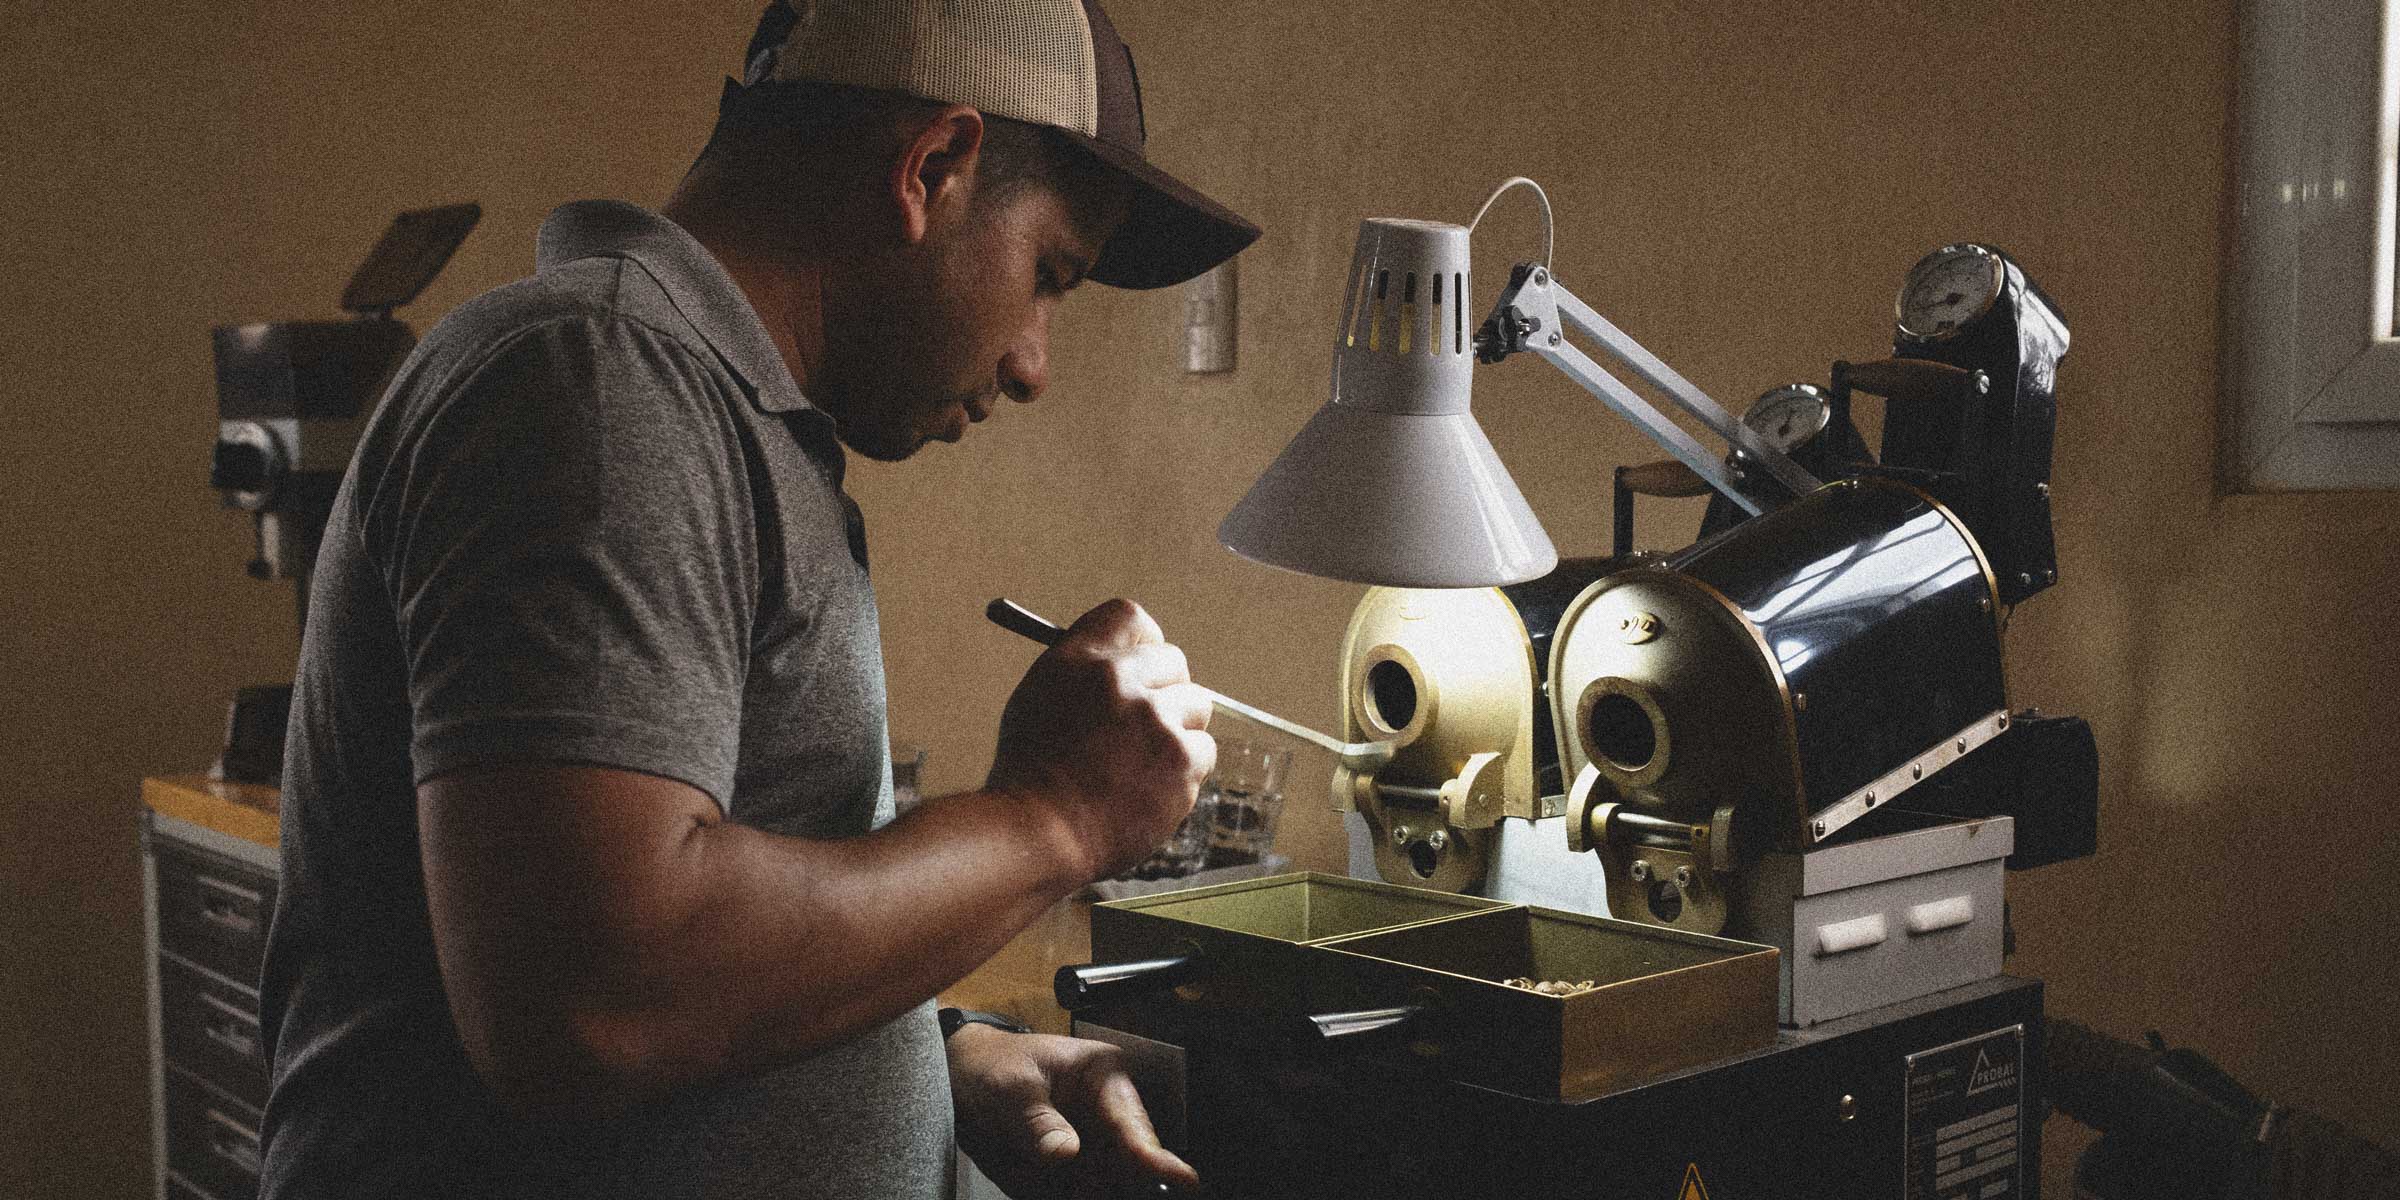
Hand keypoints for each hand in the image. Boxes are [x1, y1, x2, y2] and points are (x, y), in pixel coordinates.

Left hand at [949, 1025, 1198, 1197]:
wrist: (961, 1080)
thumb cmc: (992, 1067)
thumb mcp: (1011, 1088)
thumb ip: (1038, 1122)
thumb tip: (1067, 1153)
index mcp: (1104, 1077)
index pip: (1133, 1123)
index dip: (1155, 1157)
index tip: (1183, 1181)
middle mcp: (1108, 1115)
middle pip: (1129, 1165)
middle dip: (1113, 1183)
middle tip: (1081, 1186)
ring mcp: (1093, 1148)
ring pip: (1105, 1186)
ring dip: (1079, 1189)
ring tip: (1050, 1174)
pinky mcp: (1073, 1173)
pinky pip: (1077, 1194)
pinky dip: (1062, 1193)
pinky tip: (1038, 1179)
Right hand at [988, 599, 1215, 880]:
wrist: (1039, 837)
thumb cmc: (1030, 776)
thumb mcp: (1038, 700)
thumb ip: (1082, 672)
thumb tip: (1124, 661)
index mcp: (1079, 659)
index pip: (1129, 617)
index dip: (1141, 641)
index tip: (1141, 662)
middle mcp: (1121, 680)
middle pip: (1173, 661)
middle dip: (1165, 690)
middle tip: (1146, 723)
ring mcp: (1156, 721)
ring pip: (1196, 706)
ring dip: (1177, 732)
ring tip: (1139, 766)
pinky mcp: (1182, 761)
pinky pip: (1203, 752)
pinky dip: (1184, 771)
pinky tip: (1148, 790)